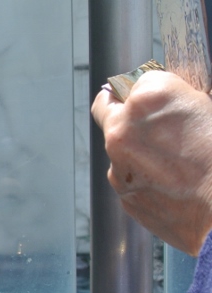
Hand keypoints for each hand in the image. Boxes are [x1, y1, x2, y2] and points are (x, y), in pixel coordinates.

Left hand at [91, 70, 211, 255]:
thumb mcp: (209, 107)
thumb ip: (183, 101)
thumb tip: (174, 103)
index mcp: (150, 98)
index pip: (139, 79)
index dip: (154, 90)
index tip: (162, 99)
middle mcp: (123, 130)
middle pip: (110, 107)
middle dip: (125, 110)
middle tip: (147, 119)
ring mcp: (118, 166)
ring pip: (119, 148)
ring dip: (137, 149)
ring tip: (174, 161)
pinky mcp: (123, 195)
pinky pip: (129, 177)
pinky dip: (144, 177)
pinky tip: (173, 183)